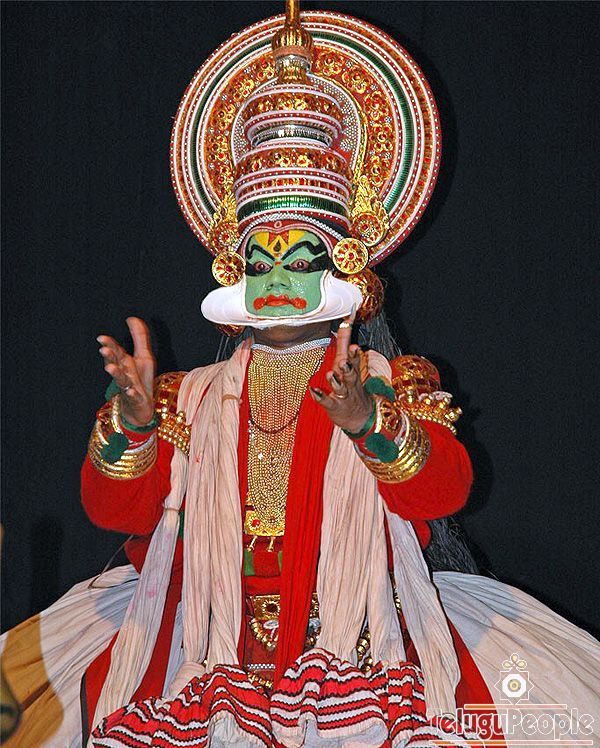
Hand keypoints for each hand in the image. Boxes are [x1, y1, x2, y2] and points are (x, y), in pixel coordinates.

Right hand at [97, 317, 155, 425]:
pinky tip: (130, 391)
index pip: (116, 351)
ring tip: (110, 367)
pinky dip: (131, 394)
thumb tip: (131, 318)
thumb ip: (139, 337)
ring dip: (116, 373)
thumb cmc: (140, 380)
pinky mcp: (136, 399)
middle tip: (104, 349)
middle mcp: (124, 374)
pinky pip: (133, 396)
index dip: (109, 344)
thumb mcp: (143, 356)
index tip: (101, 337)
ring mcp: (128, 387)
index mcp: (124, 363)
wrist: (141, 407)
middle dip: (109, 357)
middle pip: (115, 364)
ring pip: (121, 380)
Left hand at [309, 311, 372, 432]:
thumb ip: (345, 342)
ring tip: (330, 374)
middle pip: (351, 371)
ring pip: (341, 387)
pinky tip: (313, 391)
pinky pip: (327, 402)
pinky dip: (321, 397)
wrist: (360, 417)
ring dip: (336, 381)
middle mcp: (349, 380)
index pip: (352, 353)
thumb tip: (345, 318)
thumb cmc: (351, 385)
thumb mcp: (349, 364)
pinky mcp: (335, 406)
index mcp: (352, 368)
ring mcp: (344, 394)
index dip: (352, 343)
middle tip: (345, 359)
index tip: (350, 328)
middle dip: (349, 364)